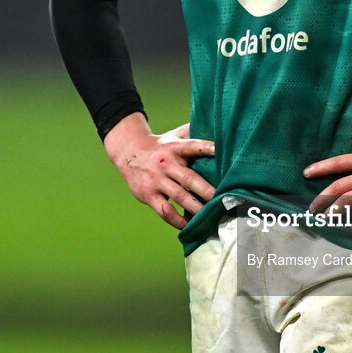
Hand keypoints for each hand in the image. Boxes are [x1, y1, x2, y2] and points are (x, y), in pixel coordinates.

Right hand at [104, 113, 215, 228]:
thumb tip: (218, 126)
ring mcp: (156, 180)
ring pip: (179, 196)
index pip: (192, 146)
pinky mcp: (148, 194)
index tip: (220, 151)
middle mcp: (166, 164)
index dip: (206, 148)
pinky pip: (164, 211)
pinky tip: (188, 225)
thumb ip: (193, 132)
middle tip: (222, 199)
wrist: (128, 152)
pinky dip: (177, 220)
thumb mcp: (174, 135)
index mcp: (175, 148)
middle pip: (189, 178)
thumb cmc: (160, 145)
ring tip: (209, 216)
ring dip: (195, 208)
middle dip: (206, 190)